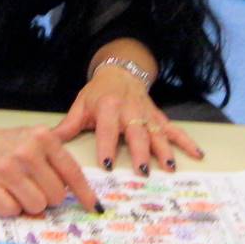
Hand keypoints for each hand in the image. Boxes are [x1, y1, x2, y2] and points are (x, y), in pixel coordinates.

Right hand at [0, 121, 95, 216]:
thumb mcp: (37, 140)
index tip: (94, 207)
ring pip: (36, 206)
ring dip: (31, 204)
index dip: (84, 193)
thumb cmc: (9, 145)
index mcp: (43, 138)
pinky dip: (11, 208)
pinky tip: (5, 193)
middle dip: (50, 197)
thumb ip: (58, 160)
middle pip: (56, 195)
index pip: (71, 172)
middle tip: (37, 187)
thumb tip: (80, 193)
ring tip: (20, 189)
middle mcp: (26, 151)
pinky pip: (12, 211)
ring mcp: (5, 167)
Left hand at [56, 65, 203, 175]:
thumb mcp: (80, 105)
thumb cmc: (98, 93)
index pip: (107, 128)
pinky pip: (174, 129)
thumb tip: (47, 142)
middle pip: (136, 132)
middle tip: (143, 171)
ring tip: (169, 168)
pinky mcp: (158, 117)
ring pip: (157, 133)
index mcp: (108, 107)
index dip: (107, 145)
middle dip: (140, 151)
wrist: (120, 72)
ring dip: (164, 150)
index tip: (107, 164)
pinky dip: (186, 141)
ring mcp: (147, 114)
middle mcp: (130, 110)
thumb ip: (68, 126)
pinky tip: (197, 154)